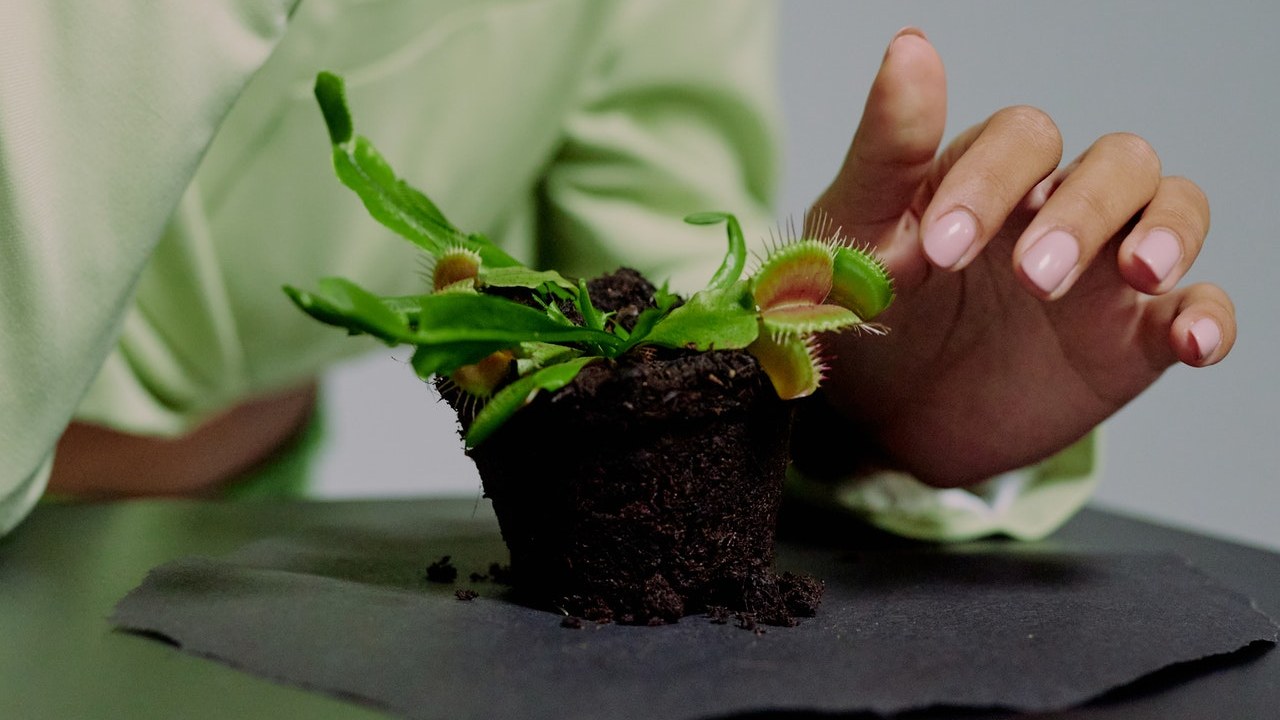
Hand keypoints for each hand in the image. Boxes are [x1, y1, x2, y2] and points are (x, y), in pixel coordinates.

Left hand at [807, 29, 1236, 486]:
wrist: (882, 419)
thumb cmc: (869, 311)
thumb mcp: (857, 234)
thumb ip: (887, 149)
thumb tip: (911, 46)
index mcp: (991, 175)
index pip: (1022, 140)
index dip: (991, 183)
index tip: (942, 250)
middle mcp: (1057, 208)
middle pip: (1115, 164)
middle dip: (1081, 213)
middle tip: (1030, 279)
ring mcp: (1103, 270)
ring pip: (1173, 208)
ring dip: (1166, 233)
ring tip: (1137, 273)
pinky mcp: (1131, 340)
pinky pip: (1197, 306)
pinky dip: (1208, 317)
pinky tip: (1193, 341)